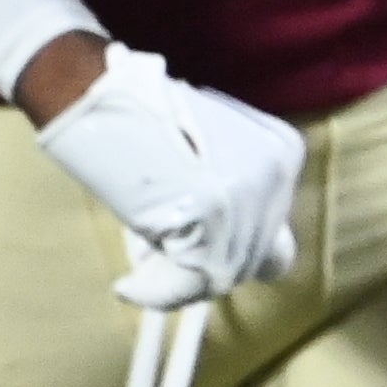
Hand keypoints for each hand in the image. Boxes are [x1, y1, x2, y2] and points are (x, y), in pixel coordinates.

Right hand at [33, 44, 304, 304]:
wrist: (103, 96)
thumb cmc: (143, 129)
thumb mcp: (205, 160)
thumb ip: (227, 202)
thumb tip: (215, 266)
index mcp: (283, 153)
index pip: (273, 238)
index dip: (232, 255)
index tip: (188, 252)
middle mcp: (278, 171)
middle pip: (253, 260)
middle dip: (204, 266)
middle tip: (154, 257)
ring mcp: (251, 191)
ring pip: (221, 273)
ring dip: (173, 276)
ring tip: (139, 254)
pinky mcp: (215, 209)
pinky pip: (191, 279)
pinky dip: (156, 290)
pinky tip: (129, 284)